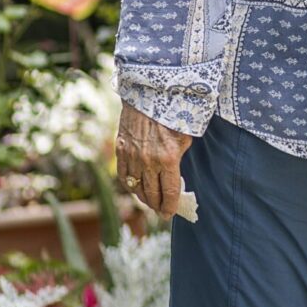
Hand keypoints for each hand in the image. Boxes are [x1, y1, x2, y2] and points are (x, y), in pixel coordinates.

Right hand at [115, 104, 192, 218]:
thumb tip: (177, 177)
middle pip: (152, 194)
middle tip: (162, 210)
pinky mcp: (121, 149)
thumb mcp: (186, 134)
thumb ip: (180, 156)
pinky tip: (136, 187)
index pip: (169, 192)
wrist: (149, 92)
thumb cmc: (173, 112)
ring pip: (136, 188)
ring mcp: (132, 156)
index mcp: (168, 158)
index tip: (170, 214)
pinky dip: (130, 185)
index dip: (170, 207)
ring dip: (144, 198)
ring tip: (151, 201)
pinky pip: (123, 176)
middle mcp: (149, 160)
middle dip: (158, 205)